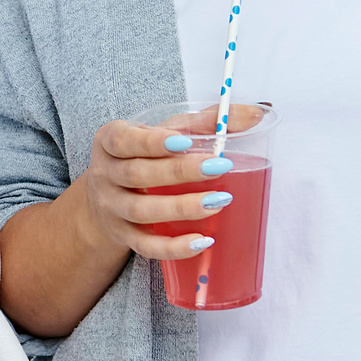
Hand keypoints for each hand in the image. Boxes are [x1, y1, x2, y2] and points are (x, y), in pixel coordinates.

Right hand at [66, 115, 240, 264]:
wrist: (107, 196)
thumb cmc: (143, 155)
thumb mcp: (165, 131)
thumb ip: (206, 121)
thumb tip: (255, 114)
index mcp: (110, 141)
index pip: (124, 140)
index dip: (152, 142)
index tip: (185, 142)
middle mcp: (105, 174)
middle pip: (138, 174)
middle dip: (180, 172)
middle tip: (219, 166)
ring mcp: (113, 208)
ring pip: (143, 210)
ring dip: (181, 207)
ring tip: (218, 202)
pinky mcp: (124, 236)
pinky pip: (147, 246)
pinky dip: (174, 246)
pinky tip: (202, 240)